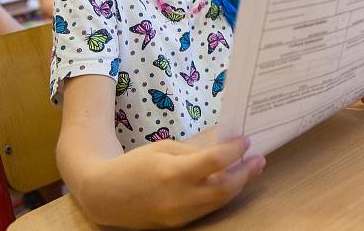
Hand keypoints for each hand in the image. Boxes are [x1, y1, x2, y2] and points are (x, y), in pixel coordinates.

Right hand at [114, 136, 265, 227]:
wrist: (105, 194)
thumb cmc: (134, 164)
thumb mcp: (164, 148)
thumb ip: (195, 152)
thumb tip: (223, 150)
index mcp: (172, 173)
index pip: (214, 162)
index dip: (234, 151)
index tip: (245, 140)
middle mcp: (178, 198)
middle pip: (223, 189)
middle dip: (244, 174)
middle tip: (258, 159)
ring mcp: (179, 215)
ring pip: (219, 202)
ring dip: (237, 186)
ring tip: (249, 170)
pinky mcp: (178, 224)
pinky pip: (206, 210)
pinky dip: (220, 196)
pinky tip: (228, 183)